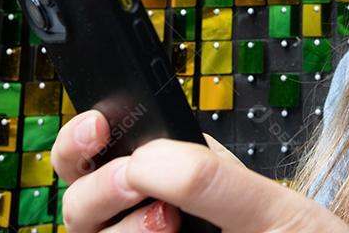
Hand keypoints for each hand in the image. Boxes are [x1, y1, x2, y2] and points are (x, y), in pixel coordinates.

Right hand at [51, 109, 348, 232]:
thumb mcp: (270, 203)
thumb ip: (212, 178)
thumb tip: (145, 158)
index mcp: (168, 174)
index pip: (95, 152)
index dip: (79, 138)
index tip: (98, 127)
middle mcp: (146, 213)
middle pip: (80, 201)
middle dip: (101, 188)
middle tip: (141, 186)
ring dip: (121, 229)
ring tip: (167, 224)